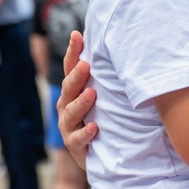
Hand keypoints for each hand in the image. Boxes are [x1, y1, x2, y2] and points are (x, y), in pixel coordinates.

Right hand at [57, 30, 97, 167]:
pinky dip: (85, 134)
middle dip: (76, 77)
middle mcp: (66, 106)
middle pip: (69, 88)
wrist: (100, 153)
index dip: (73, 52)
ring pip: (71, 113)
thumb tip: (121, 46)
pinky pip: (77, 139)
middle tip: (86, 65)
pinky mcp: (75, 145)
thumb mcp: (104, 95)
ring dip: (81, 103)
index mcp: (73, 91)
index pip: (70, 68)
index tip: (77, 35)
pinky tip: (94, 128)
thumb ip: (106, 76)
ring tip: (92, 94)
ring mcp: (68, 126)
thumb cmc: (103, 116)